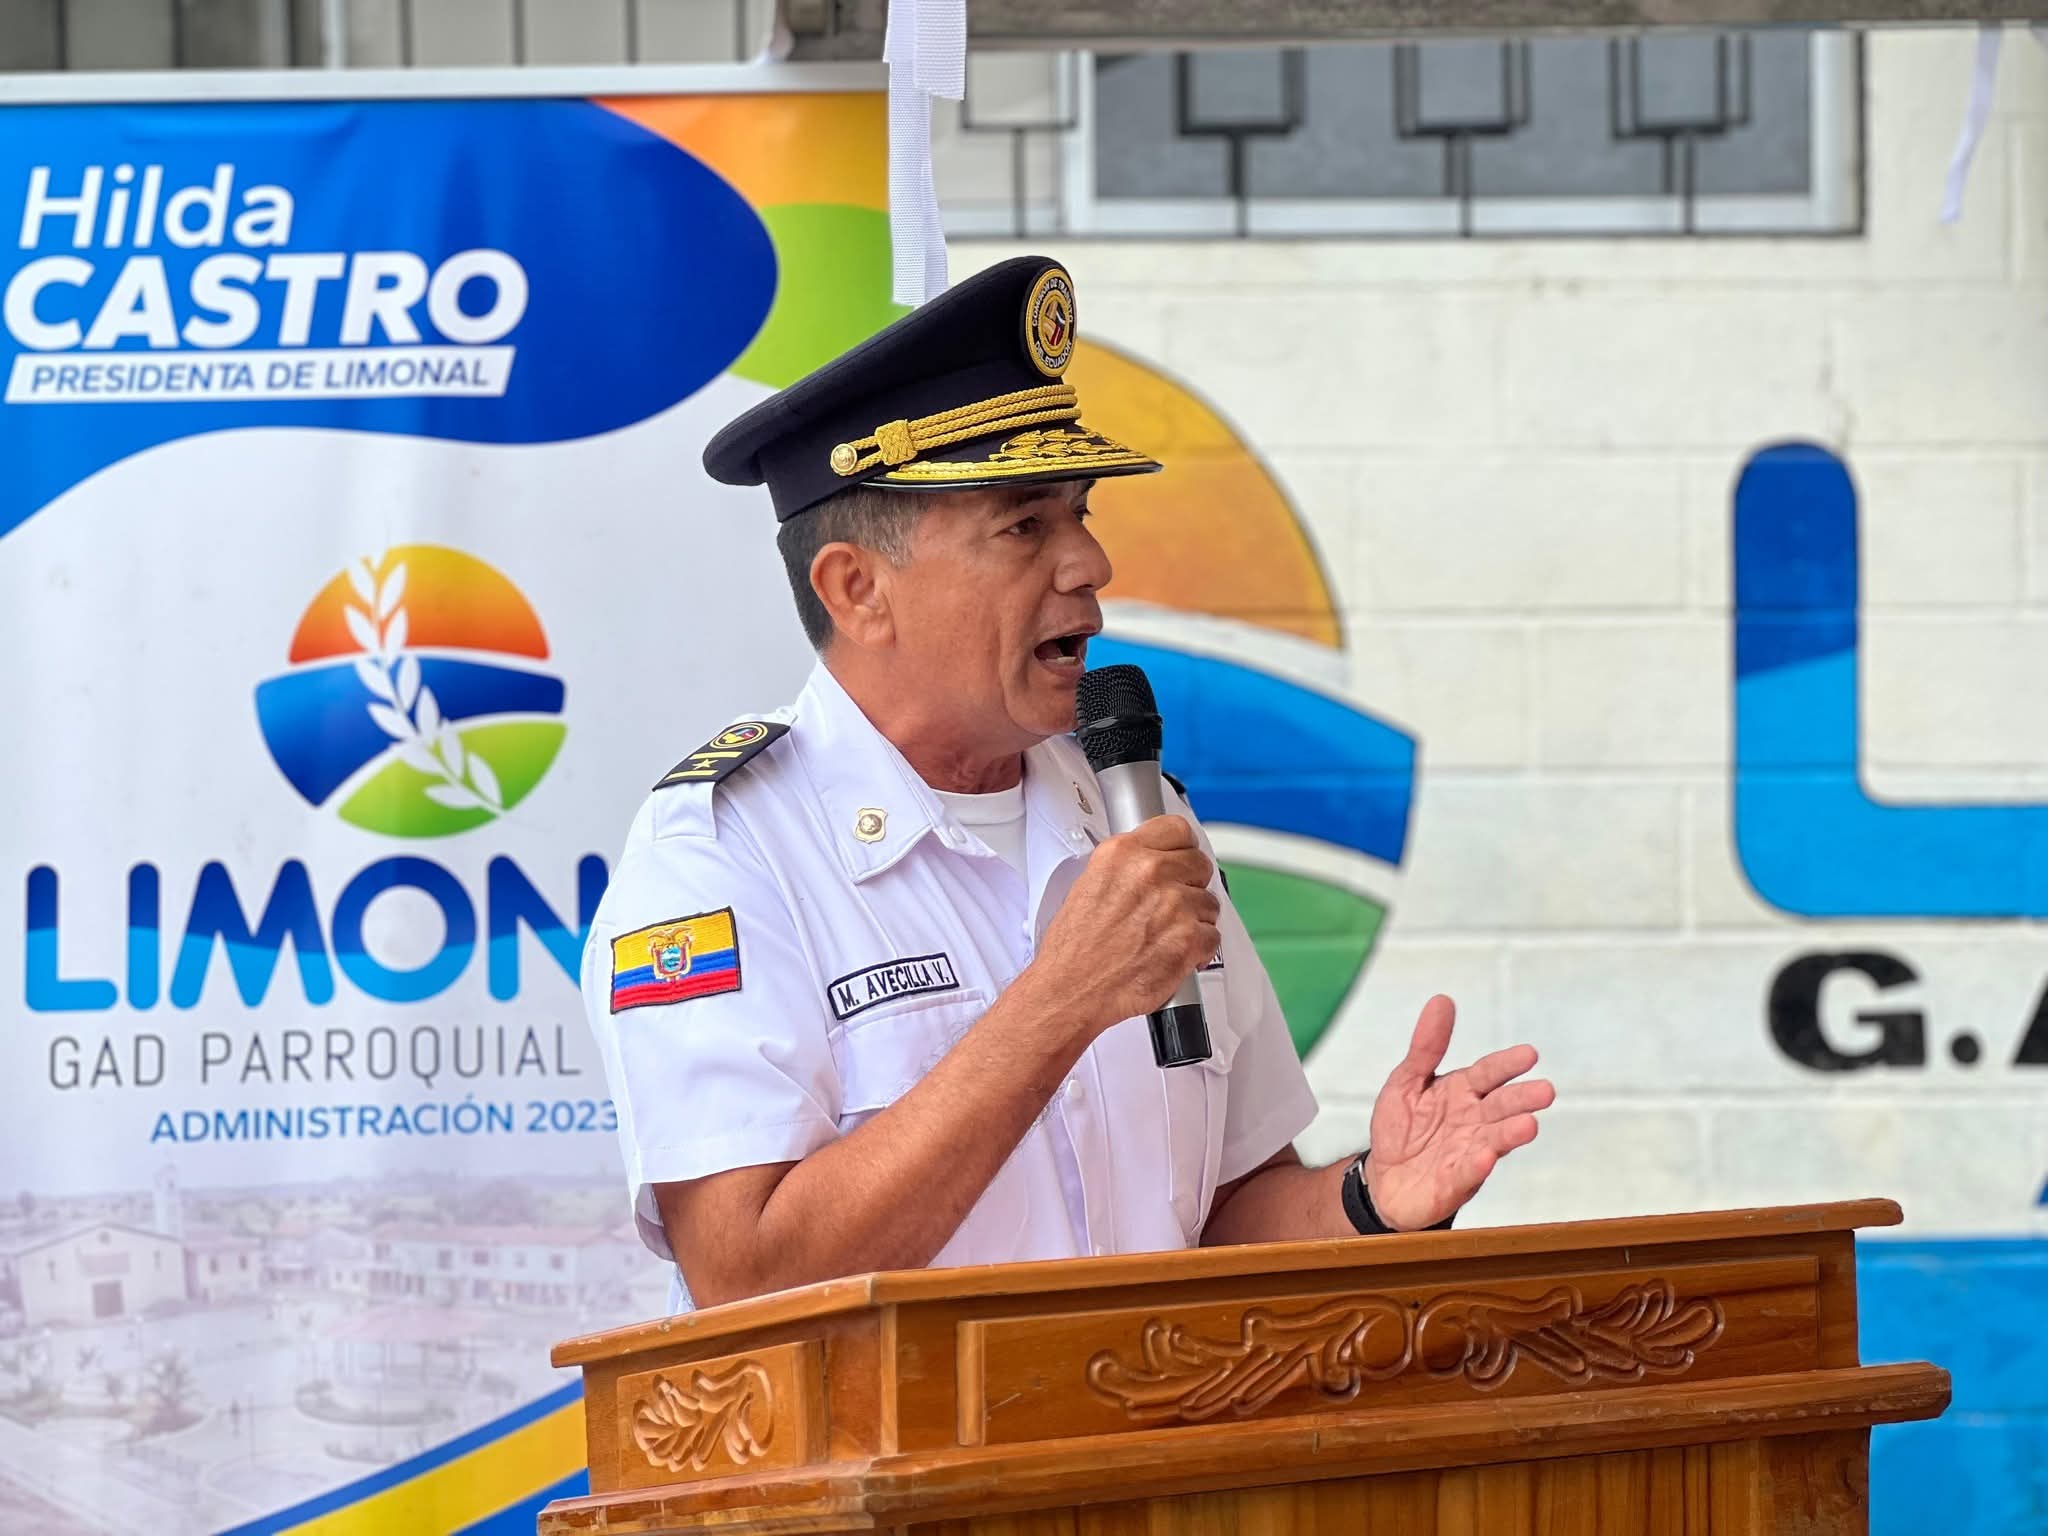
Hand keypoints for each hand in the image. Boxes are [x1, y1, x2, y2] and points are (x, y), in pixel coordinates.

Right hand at [1031, 815, 1218, 1035]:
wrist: (1073, 989)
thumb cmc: (1075, 948)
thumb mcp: (1088, 884)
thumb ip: (1126, 867)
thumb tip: (1150, 863)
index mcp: (1123, 853)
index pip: (1177, 829)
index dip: (1181, 847)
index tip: (1180, 857)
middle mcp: (1150, 872)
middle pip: (1199, 864)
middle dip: (1190, 884)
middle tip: (1173, 903)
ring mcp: (1174, 904)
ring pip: (1210, 903)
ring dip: (1195, 919)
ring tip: (1167, 933)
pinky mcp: (1190, 938)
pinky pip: (1213, 936)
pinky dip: (1199, 949)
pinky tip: (1176, 952)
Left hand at [1362, 995, 1552, 1230]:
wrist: (1385, 1180)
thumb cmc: (1402, 1128)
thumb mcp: (1407, 1081)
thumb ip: (1426, 1046)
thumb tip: (1442, 1000)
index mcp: (1462, 1092)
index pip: (1487, 1074)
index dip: (1506, 1065)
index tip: (1529, 1054)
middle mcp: (1473, 1120)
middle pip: (1500, 1106)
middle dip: (1521, 1099)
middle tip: (1545, 1091)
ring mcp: (1469, 1151)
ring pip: (1495, 1140)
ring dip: (1511, 1133)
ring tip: (1529, 1124)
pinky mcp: (1457, 1182)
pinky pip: (1468, 1172)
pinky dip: (1477, 1165)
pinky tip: (1485, 1156)